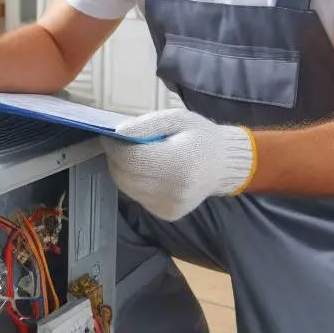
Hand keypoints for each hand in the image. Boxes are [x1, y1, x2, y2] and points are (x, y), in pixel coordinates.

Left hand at [101, 108, 256, 220]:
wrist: (223, 165)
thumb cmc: (199, 136)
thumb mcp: (177, 118)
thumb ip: (146, 124)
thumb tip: (117, 133)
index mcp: (179, 164)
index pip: (131, 159)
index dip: (114, 147)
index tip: (110, 135)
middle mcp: (174, 190)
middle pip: (125, 176)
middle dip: (116, 158)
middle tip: (121, 144)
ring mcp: (169, 206)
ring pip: (127, 188)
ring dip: (123, 171)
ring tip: (136, 156)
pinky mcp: (166, 214)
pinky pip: (137, 196)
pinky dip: (135, 183)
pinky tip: (149, 172)